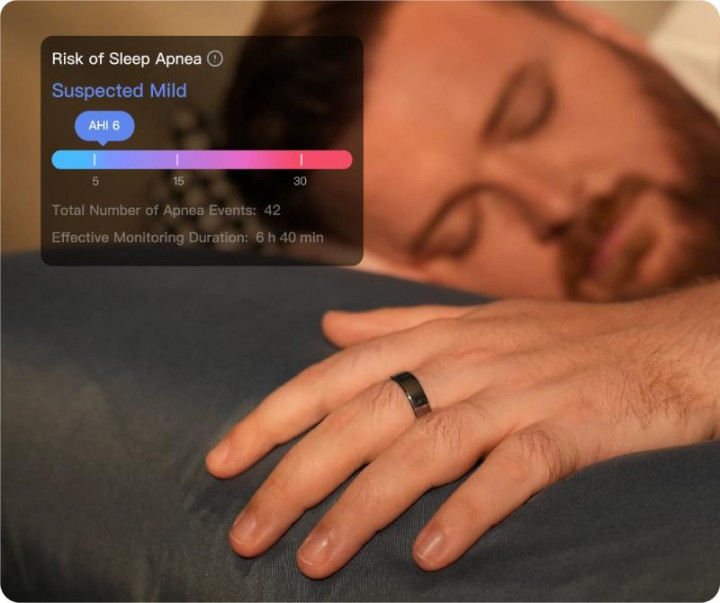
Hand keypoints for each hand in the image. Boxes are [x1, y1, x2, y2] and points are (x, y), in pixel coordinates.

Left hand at [206, 284, 719, 577]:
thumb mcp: (473, 320)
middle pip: (362, 419)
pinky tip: (426, 556)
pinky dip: (467, 511)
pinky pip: (509, 473)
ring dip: (363, 506)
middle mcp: (463, 362)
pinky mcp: (567, 430)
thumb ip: (395, 325)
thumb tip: (328, 328)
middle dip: (297, 476)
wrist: (665, 343)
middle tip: (248, 533)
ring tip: (315, 560)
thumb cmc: (560, 338)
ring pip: (422, 449)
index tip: (224, 461)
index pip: (334, 375)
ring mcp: (515, 396)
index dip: (273, 416)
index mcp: (435, 337)